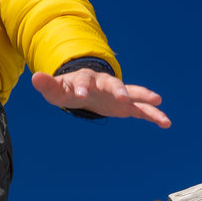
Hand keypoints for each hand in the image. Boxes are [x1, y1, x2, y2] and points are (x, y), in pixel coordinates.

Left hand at [32, 70, 170, 127]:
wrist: (84, 91)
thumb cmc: (68, 89)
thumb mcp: (56, 89)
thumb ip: (48, 85)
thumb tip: (35, 77)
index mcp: (86, 79)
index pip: (83, 82)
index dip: (80, 88)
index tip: (78, 97)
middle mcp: (105, 84)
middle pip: (112, 84)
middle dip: (117, 89)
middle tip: (120, 96)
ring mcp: (118, 94)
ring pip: (133, 94)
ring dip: (144, 97)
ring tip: (158, 101)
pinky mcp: (127, 106)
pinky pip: (142, 110)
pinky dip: (154, 115)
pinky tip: (166, 123)